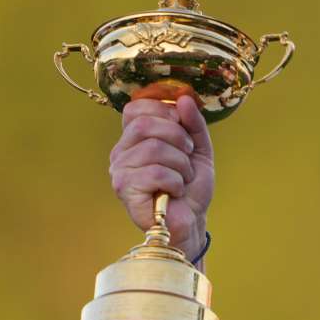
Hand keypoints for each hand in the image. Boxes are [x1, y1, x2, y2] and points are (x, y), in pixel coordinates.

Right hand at [109, 95, 214, 258]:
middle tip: (188, 156)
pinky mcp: (125, 189)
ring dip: (181, 164)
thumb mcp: (199, 149)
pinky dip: (176, 181)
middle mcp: (121, 152)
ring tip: (183, 178)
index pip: (136, 108)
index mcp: (134, 139)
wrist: (191, 221)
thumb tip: (184, 98)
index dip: (164, 111)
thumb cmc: (190, 187)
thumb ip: (193, 123)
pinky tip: (176, 192)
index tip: (184, 129)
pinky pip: (155, 172)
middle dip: (178, 137)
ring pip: (153, 148)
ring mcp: (120, 170)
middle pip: (144, 125)